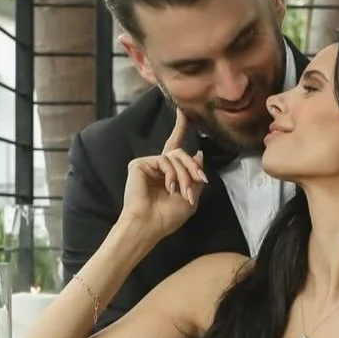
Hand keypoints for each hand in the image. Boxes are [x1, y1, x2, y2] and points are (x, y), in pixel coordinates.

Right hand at [120, 108, 207, 240]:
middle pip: (181, 153)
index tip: (184, 112)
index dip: (180, 128)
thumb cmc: (167, 217)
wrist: (149, 226)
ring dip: (184, 175)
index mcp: (168, 173)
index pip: (176, 148)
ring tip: (183, 192)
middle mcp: (158, 166)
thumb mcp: (191, 196)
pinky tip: (169, 187)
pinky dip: (172, 174)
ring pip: (176, 156)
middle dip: (192, 168)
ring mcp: (148, 164)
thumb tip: (198, 153)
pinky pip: (165, 160)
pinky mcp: (140, 164)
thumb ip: (195, 175)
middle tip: (199, 182)